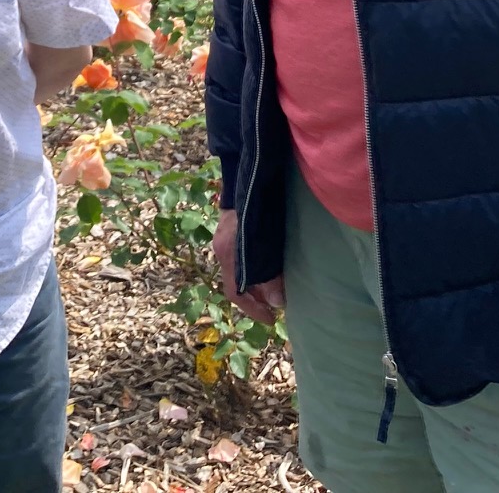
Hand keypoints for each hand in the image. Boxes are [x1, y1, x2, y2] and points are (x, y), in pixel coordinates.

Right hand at [212, 208, 285, 324]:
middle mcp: (222, 249)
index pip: (235, 292)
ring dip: (254, 283)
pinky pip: (238, 259)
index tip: (272, 320)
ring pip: (238, 271)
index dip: (253, 309)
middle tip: (275, 307)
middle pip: (236, 282)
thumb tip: (276, 302)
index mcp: (229, 255)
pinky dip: (252, 270)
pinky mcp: (229, 231)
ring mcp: (223, 239)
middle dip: (255, 298)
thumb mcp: (268, 245)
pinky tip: (266, 267)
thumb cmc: (259, 210)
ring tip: (274, 290)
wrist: (247, 177)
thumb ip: (271, 274)